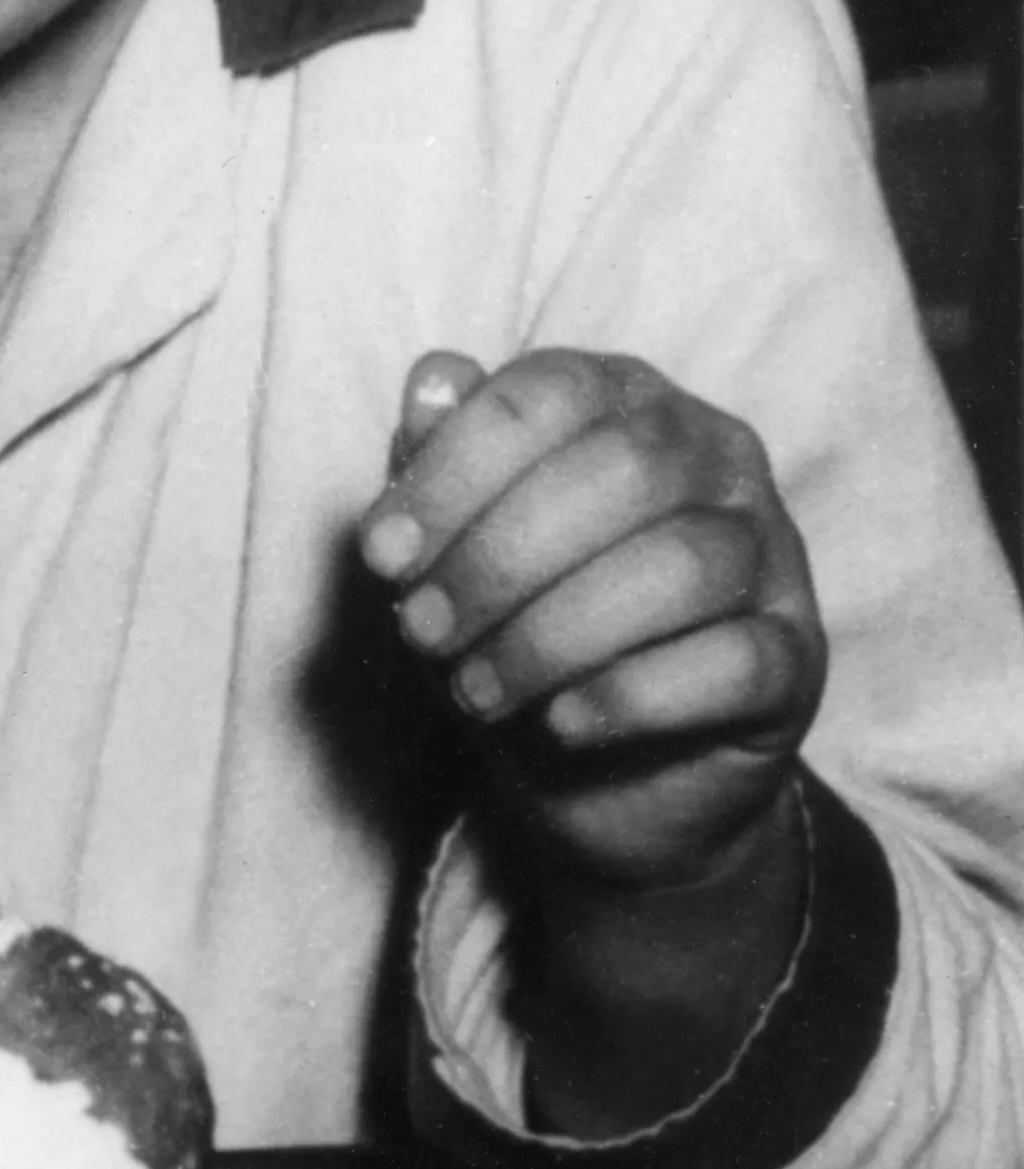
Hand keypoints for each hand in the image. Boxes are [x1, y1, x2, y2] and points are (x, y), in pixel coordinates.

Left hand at [362, 348, 826, 1133]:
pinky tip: (554, 729)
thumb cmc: (507, 646)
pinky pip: (727, 660)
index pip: (551, 390)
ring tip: (477, 692)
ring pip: (680, 561)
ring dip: (552, 629)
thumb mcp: (448, 567)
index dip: (454, 468)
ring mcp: (771, 570)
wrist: (589, 792)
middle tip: (421, 637)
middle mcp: (719, 469)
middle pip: (619, 468)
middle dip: (497, 555)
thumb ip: (439, 473)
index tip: (376, 558)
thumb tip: (420, 376)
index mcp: (630, 411)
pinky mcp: (792, 672)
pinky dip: (624, 693)